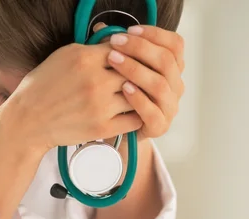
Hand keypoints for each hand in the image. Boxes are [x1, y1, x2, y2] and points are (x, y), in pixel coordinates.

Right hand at [11, 42, 142, 151]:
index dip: (130, 54)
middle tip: (138, 79)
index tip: (129, 60)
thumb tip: (115, 41)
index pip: (125, 48)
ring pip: (137, 95)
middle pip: (134, 71)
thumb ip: (91, 48)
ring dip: (139, 95)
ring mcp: (100, 106)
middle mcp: (95, 81)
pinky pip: (133, 120)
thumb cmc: (43, 87)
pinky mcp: (101, 128)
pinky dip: (136, 115)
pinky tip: (132, 113)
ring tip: (136, 96)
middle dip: (138, 74)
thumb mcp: (63, 56)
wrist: (28, 121)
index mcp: (85, 58)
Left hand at [108, 26, 184, 140]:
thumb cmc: (121, 97)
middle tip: (116, 43)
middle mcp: (175, 87)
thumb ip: (117, 50)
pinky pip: (152, 112)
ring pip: (159, 85)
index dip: (154, 35)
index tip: (130, 30)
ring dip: (136, 70)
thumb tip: (100, 30)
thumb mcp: (121, 70)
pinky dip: (138, 98)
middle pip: (166, 62)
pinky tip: (124, 88)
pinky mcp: (159, 126)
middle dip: (140, 49)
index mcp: (173, 69)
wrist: (119, 131)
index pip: (175, 45)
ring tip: (115, 61)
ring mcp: (169, 108)